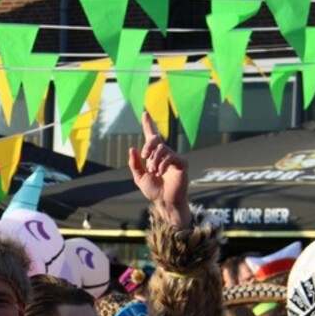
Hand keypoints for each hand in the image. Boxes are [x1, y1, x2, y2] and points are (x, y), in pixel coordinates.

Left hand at [128, 111, 190, 227]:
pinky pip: (172, 156)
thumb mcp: (139, 177)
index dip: (148, 125)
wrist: (164, 202)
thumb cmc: (154, 191)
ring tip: (154, 171)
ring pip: (162, 149)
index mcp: (154, 156)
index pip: (151, 137)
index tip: (145, 113)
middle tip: (144, 156)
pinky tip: (161, 172)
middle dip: (148, 146)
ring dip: (155, 160)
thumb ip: (134, 164)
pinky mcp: (182, 163)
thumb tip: (132, 148)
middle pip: (155, 140)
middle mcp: (164, 154)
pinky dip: (163, 164)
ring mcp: (174, 158)